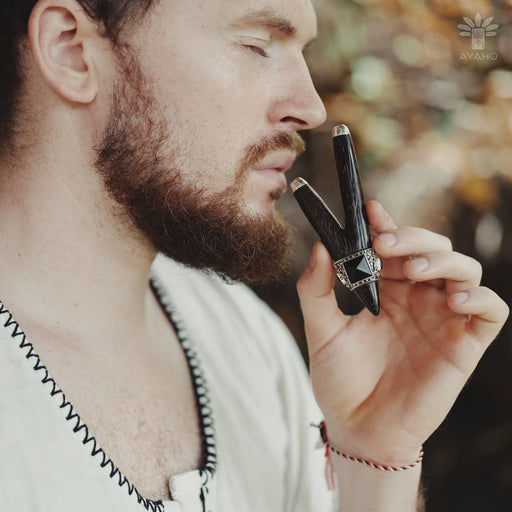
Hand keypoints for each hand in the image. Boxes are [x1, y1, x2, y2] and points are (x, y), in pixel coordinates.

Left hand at [297, 200, 508, 464]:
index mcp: (385, 289)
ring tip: (414, 271)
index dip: (386, 224)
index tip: (370, 211)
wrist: (359, 428)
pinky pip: (491, 309)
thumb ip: (316, 289)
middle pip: (432, 247)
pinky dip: (479, 296)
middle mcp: (417, 297)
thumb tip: (319, 248)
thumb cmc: (340, 380)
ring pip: (464, 268)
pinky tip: (453, 299)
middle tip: (385, 246)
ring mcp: (442, 318)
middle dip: (412, 238)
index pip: (394, 246)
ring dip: (443, 260)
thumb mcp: (321, 330)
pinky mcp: (465, 343)